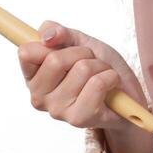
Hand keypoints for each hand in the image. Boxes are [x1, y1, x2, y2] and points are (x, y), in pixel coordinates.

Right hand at [17, 20, 152, 152]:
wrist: (126, 92)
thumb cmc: (100, 67)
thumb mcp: (80, 42)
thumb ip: (61, 33)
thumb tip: (48, 36)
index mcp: (34, 77)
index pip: (26, 52)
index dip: (50, 43)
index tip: (65, 47)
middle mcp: (39, 97)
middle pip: (55, 59)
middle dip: (83, 53)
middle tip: (91, 63)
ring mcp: (57, 110)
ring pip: (82, 69)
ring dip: (100, 66)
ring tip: (102, 77)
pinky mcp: (79, 118)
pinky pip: (97, 83)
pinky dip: (110, 77)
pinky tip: (111, 87)